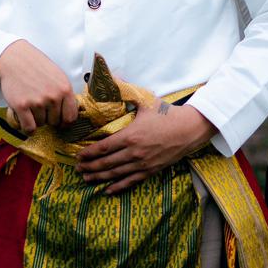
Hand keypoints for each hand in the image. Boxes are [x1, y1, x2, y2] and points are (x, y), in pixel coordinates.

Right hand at [0, 39, 77, 133]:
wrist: (15, 59)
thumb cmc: (37, 67)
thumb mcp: (58, 76)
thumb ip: (64, 94)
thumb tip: (69, 114)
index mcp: (65, 89)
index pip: (70, 117)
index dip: (65, 123)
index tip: (60, 123)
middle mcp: (53, 96)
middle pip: (54, 122)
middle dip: (48, 118)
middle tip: (40, 107)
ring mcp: (38, 102)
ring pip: (40, 124)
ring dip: (35, 119)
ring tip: (31, 105)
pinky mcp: (22, 106)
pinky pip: (29, 128)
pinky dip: (27, 128)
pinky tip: (25, 120)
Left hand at [76, 103, 215, 192]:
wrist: (188, 129)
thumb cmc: (166, 114)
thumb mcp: (145, 101)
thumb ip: (127, 92)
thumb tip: (113, 78)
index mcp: (130, 135)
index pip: (104, 147)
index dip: (89, 153)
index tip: (79, 156)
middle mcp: (134, 152)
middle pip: (106, 163)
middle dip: (90, 167)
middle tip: (78, 169)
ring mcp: (142, 164)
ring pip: (116, 174)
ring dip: (99, 177)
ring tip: (87, 178)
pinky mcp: (151, 170)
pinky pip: (130, 181)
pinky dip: (118, 186)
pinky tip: (108, 190)